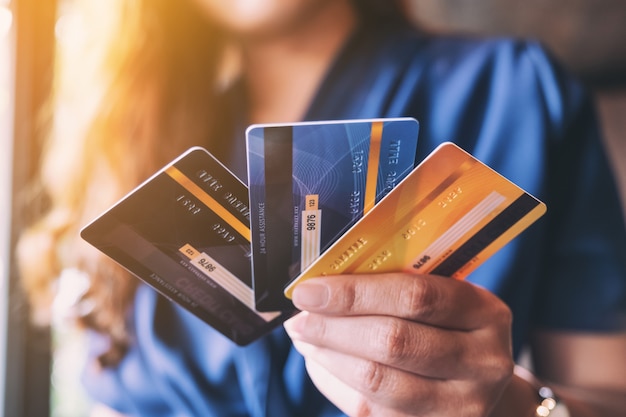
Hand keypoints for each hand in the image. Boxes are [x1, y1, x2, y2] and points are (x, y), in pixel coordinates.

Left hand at [283, 272, 514, 416]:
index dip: (354, 293)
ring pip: (378, 382)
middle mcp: (483, 363)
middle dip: (334, 327)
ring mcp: (461, 407)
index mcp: (486, 314)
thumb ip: (396, 287)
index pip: (415, 297)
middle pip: (394, 342)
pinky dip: (334, 383)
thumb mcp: (443, 299)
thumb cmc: (450, 330)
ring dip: (328, 356)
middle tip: (300, 316)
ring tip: (304, 337)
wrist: (482, 387)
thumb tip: (324, 285)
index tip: (310, 289)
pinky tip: (320, 362)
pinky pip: (369, 410)